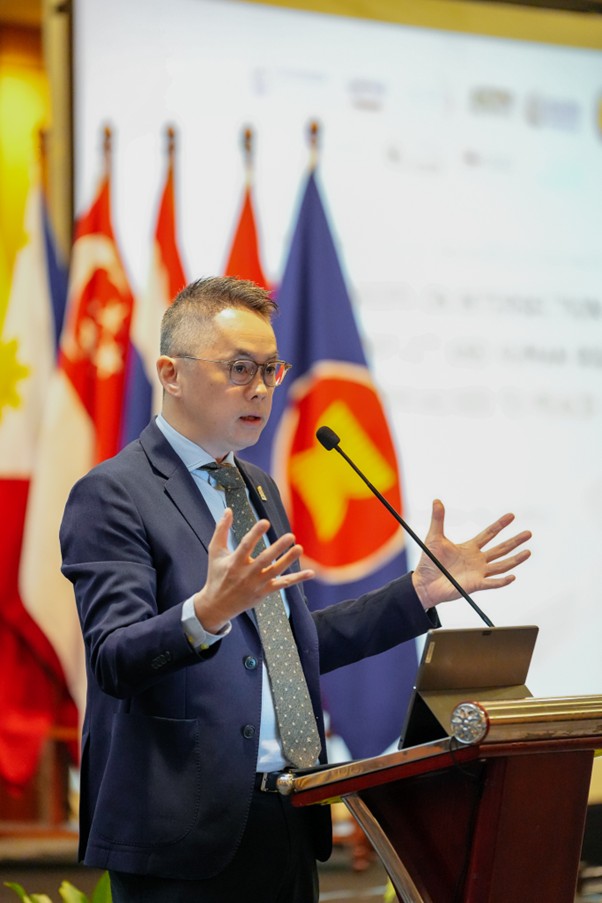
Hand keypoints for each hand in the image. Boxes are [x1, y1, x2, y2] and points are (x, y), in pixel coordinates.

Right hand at [193, 509, 314, 632]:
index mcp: (234, 562)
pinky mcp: (265, 592)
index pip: (246, 546)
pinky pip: (283, 584)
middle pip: (264, 559)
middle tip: (290, 536)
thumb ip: (221, 530)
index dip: (256, 533)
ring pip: (276, 572)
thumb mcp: (215, 552)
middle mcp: (246, 574)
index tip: (265, 522)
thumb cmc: (217, 575)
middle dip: (278, 548)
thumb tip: (228, 510)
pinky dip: (297, 579)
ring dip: (288, 560)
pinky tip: (310, 573)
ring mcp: (257, 584)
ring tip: (299, 548)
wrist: (217, 605)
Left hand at [412, 499, 531, 609]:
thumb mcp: (434, 537)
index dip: (500, 525)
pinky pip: (491, 583)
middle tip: (528, 533)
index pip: (489, 534)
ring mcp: (478, 573)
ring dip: (515, 560)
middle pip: (500, 549)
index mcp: (470, 548)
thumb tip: (436, 501)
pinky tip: (512, 576)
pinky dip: (502, 581)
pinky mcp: (475, 585)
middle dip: (514, 541)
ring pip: (501, 565)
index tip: (511, 516)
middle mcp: (477, 560)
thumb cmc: (430, 561)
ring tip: (528, 552)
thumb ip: (438, 519)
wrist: (425, 582)